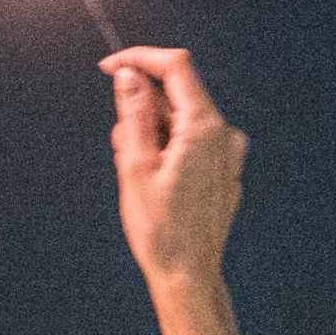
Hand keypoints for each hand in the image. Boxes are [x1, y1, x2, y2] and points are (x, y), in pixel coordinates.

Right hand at [101, 46, 243, 291]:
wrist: (188, 275)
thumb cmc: (161, 229)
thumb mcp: (136, 166)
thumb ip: (133, 114)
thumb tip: (129, 76)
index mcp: (205, 127)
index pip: (175, 66)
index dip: (139, 59)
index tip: (109, 67)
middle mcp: (224, 134)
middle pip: (174, 97)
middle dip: (139, 113)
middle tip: (123, 152)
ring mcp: (227, 152)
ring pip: (177, 122)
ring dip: (149, 136)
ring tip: (138, 178)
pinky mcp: (223, 169)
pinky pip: (189, 142)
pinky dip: (165, 151)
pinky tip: (155, 184)